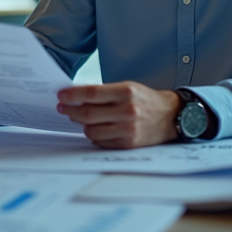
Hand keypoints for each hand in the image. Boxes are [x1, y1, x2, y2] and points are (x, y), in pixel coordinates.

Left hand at [56, 82, 179, 148]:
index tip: (61, 95)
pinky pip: (101, 141)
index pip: (92, 93)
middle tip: (62, 107)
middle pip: (88, 114)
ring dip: (81, 124)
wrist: (170, 116)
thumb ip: (104, 92)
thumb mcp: (128, 88)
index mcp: (126, 92)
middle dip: (70, 110)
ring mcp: (128, 129)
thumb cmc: (145, 100)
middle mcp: (127, 111)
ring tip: (80, 118)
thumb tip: (77, 96)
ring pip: (91, 130)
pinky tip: (95, 128)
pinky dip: (94, 135)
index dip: (73, 95)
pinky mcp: (128, 144)